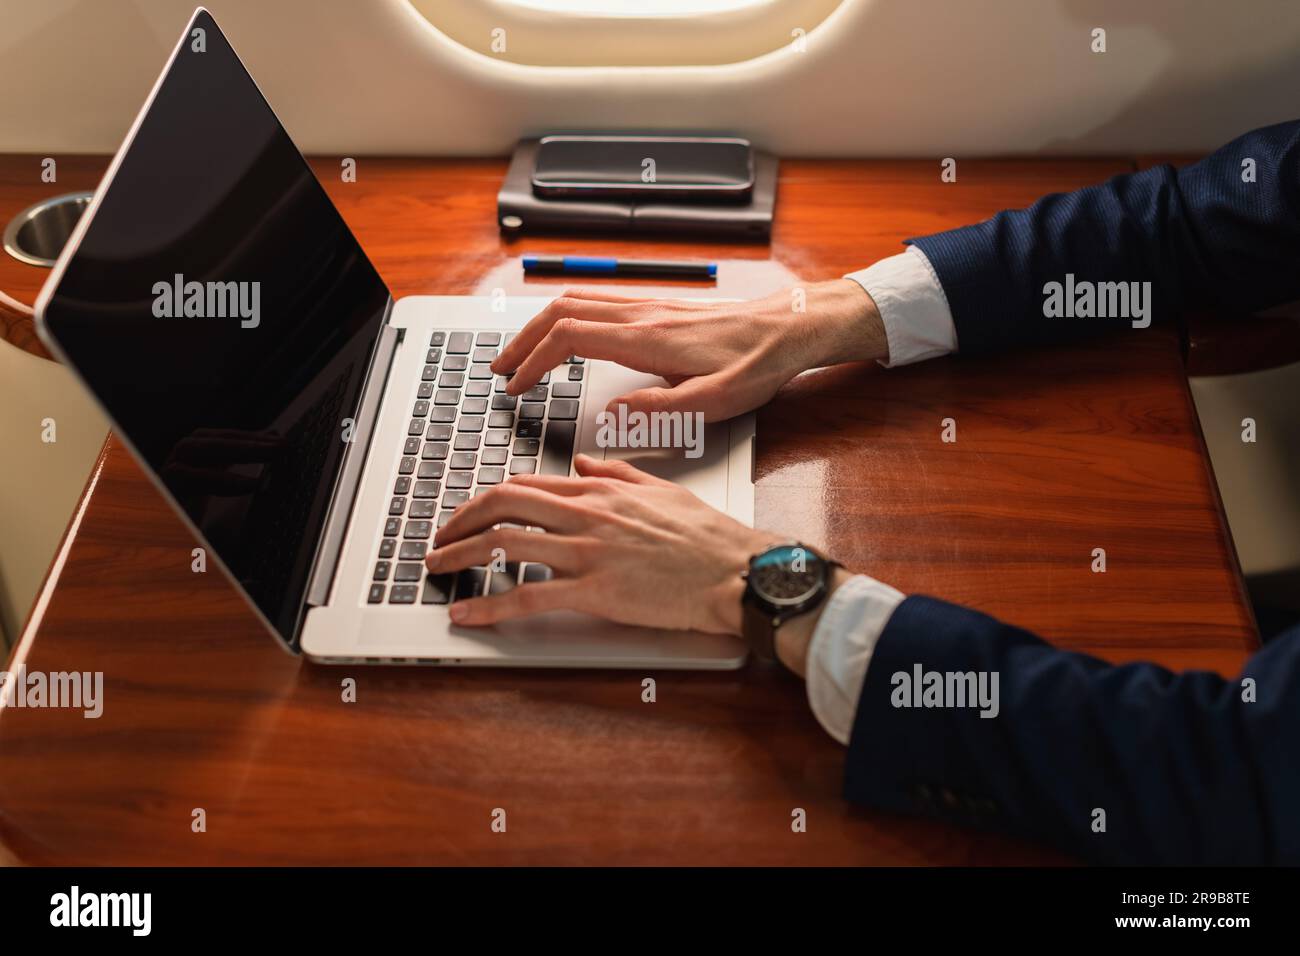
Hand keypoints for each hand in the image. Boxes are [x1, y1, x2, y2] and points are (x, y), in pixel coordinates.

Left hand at [426, 454, 775, 634]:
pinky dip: (488, 605)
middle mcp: (586, 516)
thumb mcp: (661, 488)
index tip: (470, 514)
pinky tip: (466, 613)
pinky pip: (527, 597)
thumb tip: (583, 465)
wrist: (735, 570)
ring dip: (460, 556)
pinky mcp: (595, 591)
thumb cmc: (708, 537)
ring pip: (504, 545)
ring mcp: (587, 553)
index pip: (526, 485)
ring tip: (437, 568)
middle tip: (439, 537)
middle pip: (503, 506)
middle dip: (460, 520)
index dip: (487, 499)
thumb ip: (616, 473)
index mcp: (600, 492)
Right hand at [493, 280, 887, 421]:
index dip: (533, 362)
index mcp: (646, 338)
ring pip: (576, 300)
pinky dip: (565, 318)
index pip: (569, 339)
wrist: (788, 328)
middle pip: (560, 311)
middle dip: (522, 340)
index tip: (515, 388)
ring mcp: (647, 305)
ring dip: (540, 326)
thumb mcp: (713, 403)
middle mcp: (640, 313)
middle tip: (500, 370)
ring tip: (520, 354)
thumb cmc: (756, 366)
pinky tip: (564, 338)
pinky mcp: (657, 306)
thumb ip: (658, 412)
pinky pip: (597, 302)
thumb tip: (610, 414)